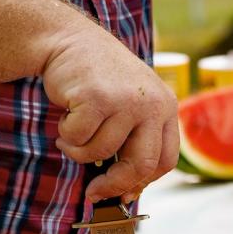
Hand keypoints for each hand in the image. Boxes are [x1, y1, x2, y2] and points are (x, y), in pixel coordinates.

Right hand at [41, 20, 178, 202]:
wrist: (69, 40)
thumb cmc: (98, 79)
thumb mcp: (129, 106)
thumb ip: (133, 141)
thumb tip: (127, 193)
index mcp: (166, 107)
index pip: (164, 161)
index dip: (141, 182)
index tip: (122, 194)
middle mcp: (152, 103)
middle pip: (140, 165)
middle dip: (114, 184)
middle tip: (93, 191)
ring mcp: (126, 100)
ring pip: (101, 153)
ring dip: (79, 152)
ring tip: (72, 134)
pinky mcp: (97, 97)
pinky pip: (79, 138)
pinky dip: (67, 135)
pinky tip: (66, 114)